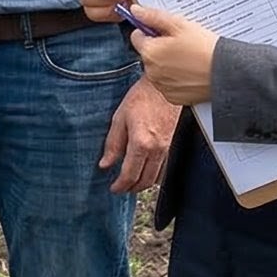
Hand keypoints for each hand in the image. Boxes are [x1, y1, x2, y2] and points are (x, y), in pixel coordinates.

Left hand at [99, 76, 180, 193]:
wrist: (164, 87)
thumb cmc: (142, 98)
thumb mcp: (119, 119)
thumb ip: (112, 144)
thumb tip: (106, 164)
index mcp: (141, 144)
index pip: (130, 175)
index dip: (120, 185)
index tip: (113, 188)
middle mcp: (157, 150)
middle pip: (145, 181)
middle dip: (131, 188)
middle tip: (120, 189)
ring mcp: (166, 148)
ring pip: (156, 177)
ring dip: (142, 184)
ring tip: (130, 182)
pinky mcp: (171, 144)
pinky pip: (163, 167)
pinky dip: (153, 175)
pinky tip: (144, 171)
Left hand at [128, 7, 218, 106]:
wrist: (226, 73)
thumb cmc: (204, 48)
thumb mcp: (179, 25)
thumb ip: (154, 17)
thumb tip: (136, 10)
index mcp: (149, 52)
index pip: (136, 37)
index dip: (149, 30)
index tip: (164, 30)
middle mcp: (150, 71)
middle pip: (148, 54)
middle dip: (160, 47)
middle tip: (181, 43)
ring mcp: (161, 86)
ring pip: (158, 69)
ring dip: (167, 63)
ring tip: (189, 57)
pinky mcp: (172, 97)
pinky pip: (168, 84)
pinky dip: (176, 78)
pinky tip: (190, 71)